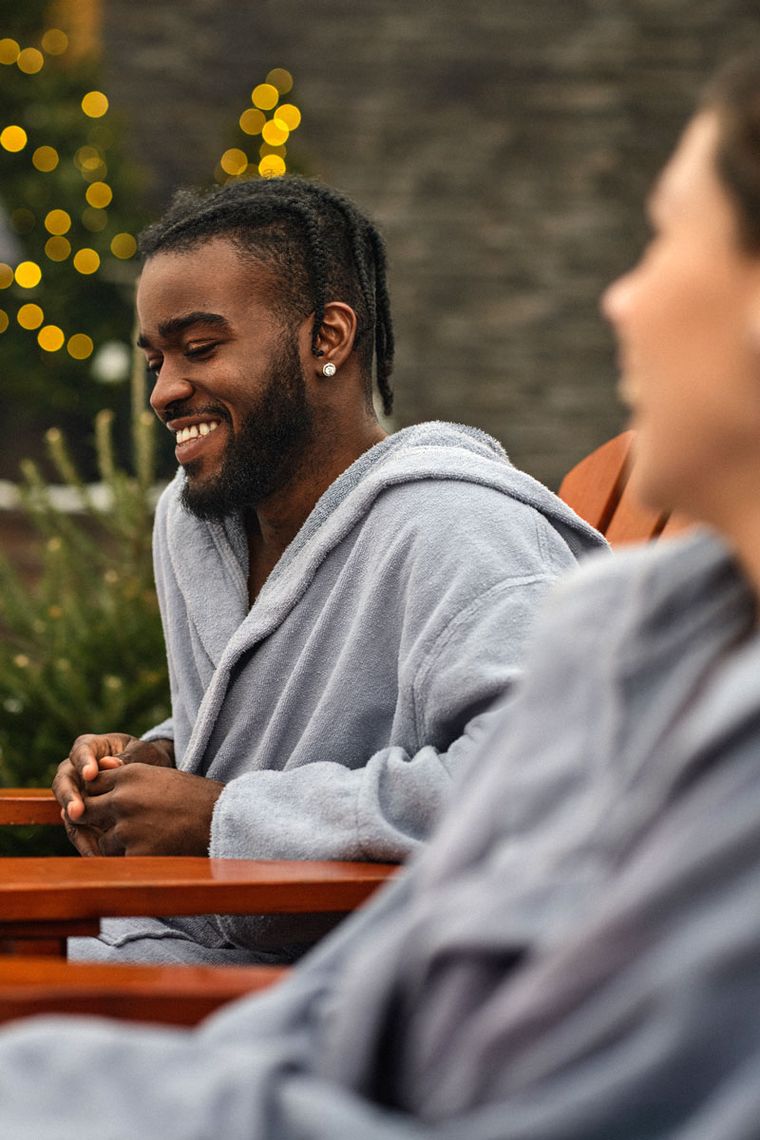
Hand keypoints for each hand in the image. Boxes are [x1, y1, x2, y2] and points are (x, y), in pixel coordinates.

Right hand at [53, 733, 174, 855]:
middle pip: (63, 780)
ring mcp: (78, 794)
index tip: (91, 774)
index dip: (82, 762)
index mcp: (91, 747)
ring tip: (85, 837)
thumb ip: (128, 758)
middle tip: (77, 811)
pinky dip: (85, 840)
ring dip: (74, 824)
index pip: (80, 751)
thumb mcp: (144, 754)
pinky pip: (78, 828)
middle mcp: (77, 770)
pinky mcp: (83, 816)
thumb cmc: (148, 759)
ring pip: (66, 808)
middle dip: (68, 796)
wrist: (155, 778)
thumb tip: (110, 764)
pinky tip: (95, 852)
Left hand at [77, 764, 223, 855]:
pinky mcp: (136, 853)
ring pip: (103, 840)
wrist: (222, 820)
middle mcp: (122, 799)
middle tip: (111, 826)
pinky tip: (152, 853)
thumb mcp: (160, 777)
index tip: (107, 804)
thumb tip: (104, 776)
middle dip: (95, 819)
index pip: (92, 783)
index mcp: (129, 775)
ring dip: (116, 844)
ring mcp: (127, 828)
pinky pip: (120, 860)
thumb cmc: (196, 797)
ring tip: (144, 841)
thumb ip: (129, 778)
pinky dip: (132, 860)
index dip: (98, 795)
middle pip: (86, 810)